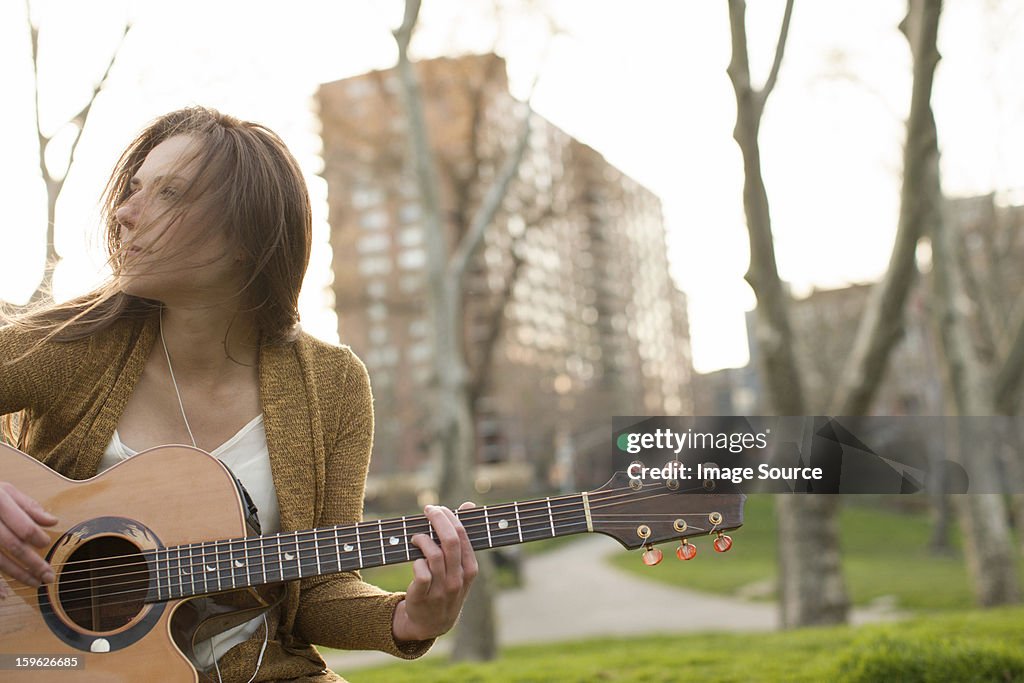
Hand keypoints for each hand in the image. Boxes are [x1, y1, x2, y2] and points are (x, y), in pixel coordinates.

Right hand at [0, 481, 57, 597]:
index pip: (23, 526)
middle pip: (13, 546)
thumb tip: (53, 522)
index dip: (37, 538)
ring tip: (36, 583)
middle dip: (33, 563)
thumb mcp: (6, 491)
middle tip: (49, 576)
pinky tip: (4, 593)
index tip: (46, 543)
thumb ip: (29, 506)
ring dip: (18, 574)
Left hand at [392, 502, 478, 641]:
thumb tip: (469, 505)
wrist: (433, 622)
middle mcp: (458, 578)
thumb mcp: (460, 565)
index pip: (462, 535)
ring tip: (417, 537)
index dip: (449, 516)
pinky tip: (415, 559)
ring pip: (433, 554)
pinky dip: (416, 561)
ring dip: (422, 539)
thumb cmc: (447, 585)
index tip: (437, 508)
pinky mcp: (424, 596)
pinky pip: (421, 572)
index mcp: (470, 568)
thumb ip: (463, 536)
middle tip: (427, 510)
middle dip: (437, 519)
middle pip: (450, 541)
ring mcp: (442, 589)